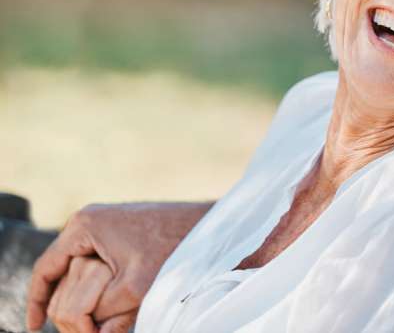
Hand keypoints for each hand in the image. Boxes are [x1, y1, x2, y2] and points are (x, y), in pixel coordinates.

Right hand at [27, 201, 212, 330]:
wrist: (210, 226)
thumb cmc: (174, 248)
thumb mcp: (135, 288)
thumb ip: (104, 313)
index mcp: (84, 226)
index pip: (45, 268)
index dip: (36, 301)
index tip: (35, 328)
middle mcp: (90, 220)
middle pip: (62, 271)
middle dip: (64, 303)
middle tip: (75, 330)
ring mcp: (106, 224)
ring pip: (82, 270)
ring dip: (84, 297)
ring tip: (93, 323)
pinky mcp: (122, 232)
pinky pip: (99, 264)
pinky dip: (100, 287)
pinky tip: (107, 309)